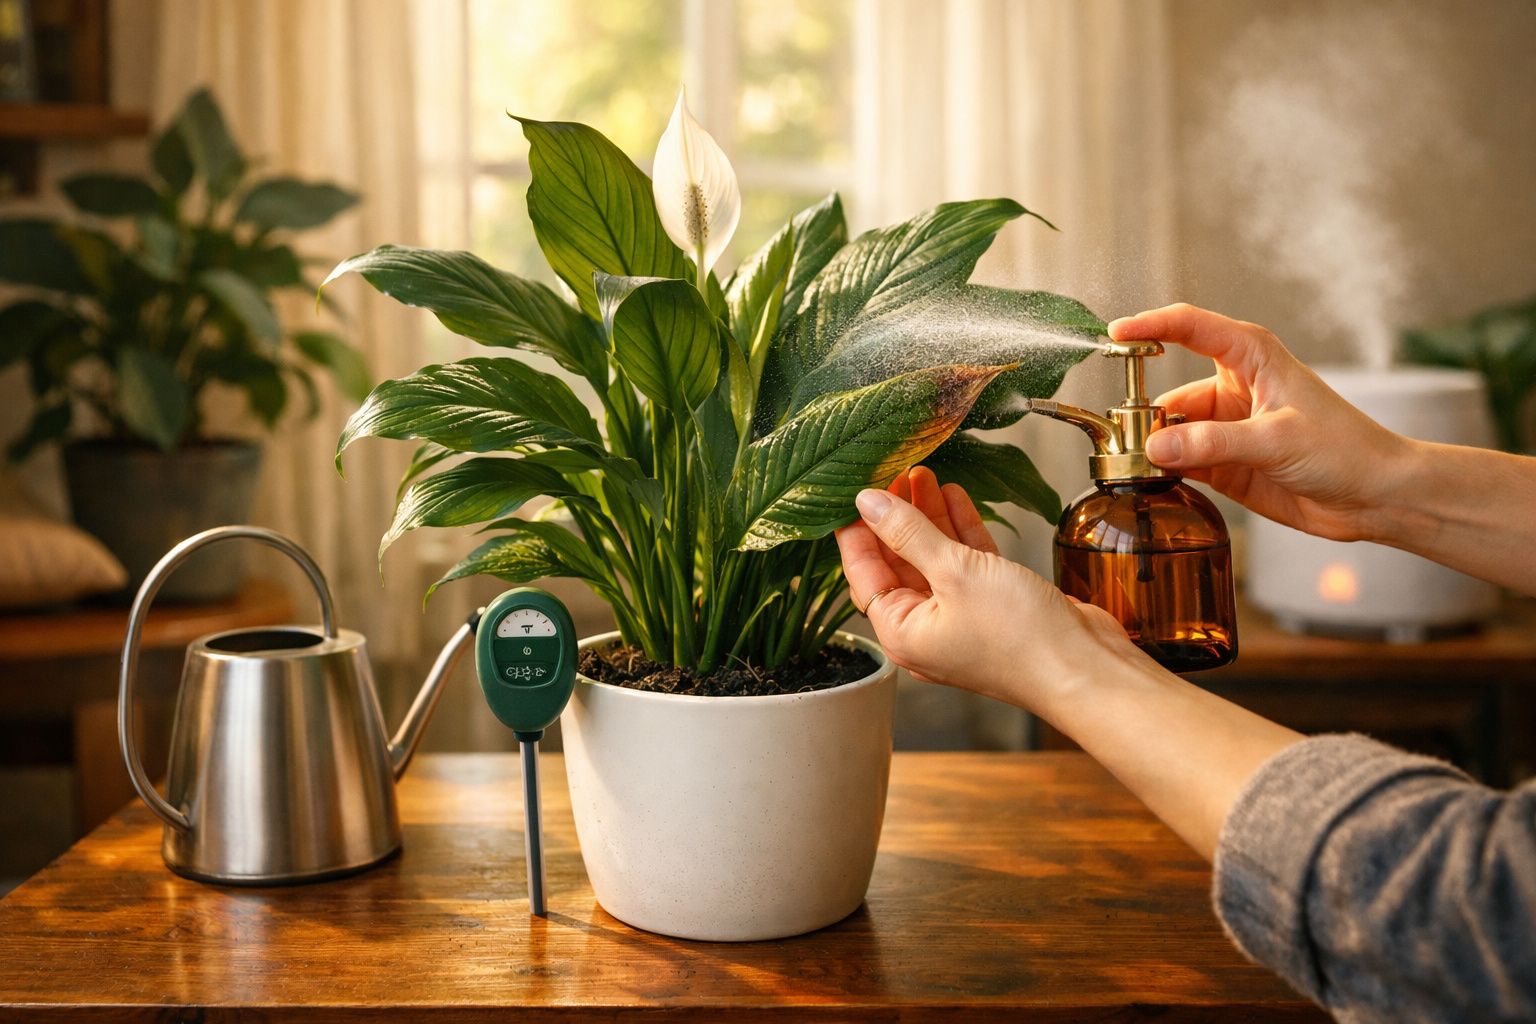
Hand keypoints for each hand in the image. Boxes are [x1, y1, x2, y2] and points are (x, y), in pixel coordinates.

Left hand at [835, 467, 1146, 708]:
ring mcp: (962, 617)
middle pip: (898, 563)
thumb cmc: (1021, 638)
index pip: (863, 573)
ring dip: (928, 517)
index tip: (856, 490)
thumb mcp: (955, 573)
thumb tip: (868, 503)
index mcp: (903, 632)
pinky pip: (968, 562)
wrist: (1086, 669)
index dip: (858, 530)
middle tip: (893, 473)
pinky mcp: (995, 605)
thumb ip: (909, 533)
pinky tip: (956, 496)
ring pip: (934, 558)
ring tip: (921, 474)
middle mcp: (927, 629)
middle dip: (896, 517)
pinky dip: (961, 530)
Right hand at [1109, 303, 1411, 541]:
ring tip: (1145, 469)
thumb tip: (1156, 447)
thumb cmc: (1345, 449)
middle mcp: (1233, 388)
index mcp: (1250, 357)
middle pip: (1169, 393)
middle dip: (1146, 416)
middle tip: (1131, 444)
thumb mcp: (1277, 440)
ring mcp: (1226, 427)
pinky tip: (1158, 482)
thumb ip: (1213, 443)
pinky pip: (1179, 461)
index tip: (1114, 335)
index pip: (1189, 327)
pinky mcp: (1224, 463)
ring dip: (1154, 449)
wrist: (1375, 496)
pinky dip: (1164, 470)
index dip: (1149, 326)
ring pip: (1170, 432)